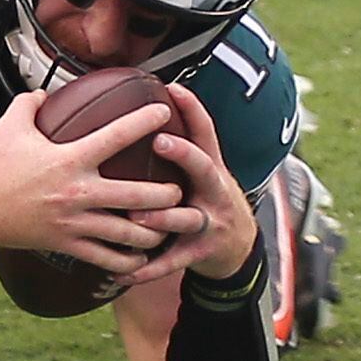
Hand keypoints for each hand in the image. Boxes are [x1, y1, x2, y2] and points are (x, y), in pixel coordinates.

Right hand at [0, 90, 183, 274]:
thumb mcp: (10, 124)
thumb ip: (33, 103)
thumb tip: (50, 94)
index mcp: (69, 158)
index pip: (117, 136)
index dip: (145, 121)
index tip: (164, 111)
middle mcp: (78, 192)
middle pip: (138, 195)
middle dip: (167, 194)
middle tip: (178, 189)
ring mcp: (74, 222)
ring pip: (129, 233)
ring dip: (154, 231)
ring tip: (166, 225)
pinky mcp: (66, 244)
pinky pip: (106, 259)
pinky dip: (129, 260)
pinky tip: (141, 256)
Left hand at [116, 83, 260, 287]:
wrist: (238, 247)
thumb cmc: (207, 197)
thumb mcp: (204, 171)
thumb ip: (182, 143)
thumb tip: (140, 108)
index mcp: (212, 168)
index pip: (206, 133)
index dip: (194, 109)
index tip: (173, 89)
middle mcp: (215, 192)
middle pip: (205, 169)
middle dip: (185, 154)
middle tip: (160, 141)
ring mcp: (210, 223)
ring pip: (187, 219)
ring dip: (162, 218)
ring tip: (136, 217)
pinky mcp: (200, 253)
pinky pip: (171, 261)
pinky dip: (146, 268)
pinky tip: (121, 272)